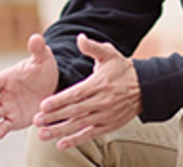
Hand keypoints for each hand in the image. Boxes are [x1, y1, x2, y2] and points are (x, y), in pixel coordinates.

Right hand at [0, 33, 58, 139]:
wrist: (51, 86)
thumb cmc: (42, 70)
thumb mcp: (43, 59)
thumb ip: (38, 49)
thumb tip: (36, 37)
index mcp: (6, 78)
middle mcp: (3, 93)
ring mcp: (7, 107)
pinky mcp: (13, 119)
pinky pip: (4, 125)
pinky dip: (0, 130)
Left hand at [32, 33, 142, 150]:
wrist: (146, 87)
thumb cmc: (123, 70)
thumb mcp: (110, 54)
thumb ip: (93, 47)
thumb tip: (79, 38)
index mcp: (99, 84)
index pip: (75, 94)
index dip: (59, 100)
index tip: (43, 105)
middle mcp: (101, 101)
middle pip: (74, 110)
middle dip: (54, 117)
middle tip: (36, 121)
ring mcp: (105, 115)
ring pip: (79, 124)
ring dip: (60, 130)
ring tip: (43, 135)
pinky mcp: (109, 125)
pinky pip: (90, 134)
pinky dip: (76, 140)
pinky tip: (61, 144)